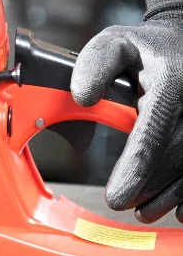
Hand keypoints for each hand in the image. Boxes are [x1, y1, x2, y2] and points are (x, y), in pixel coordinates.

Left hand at [71, 0, 182, 222]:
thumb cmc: (145, 49)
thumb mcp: (113, 44)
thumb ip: (93, 66)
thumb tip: (83, 97)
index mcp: (172, 80)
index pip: (154, 130)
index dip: (137, 167)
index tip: (118, 196)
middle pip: (177, 154)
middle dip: (149, 186)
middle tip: (124, 204)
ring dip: (171, 194)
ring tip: (145, 211)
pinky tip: (179, 210)